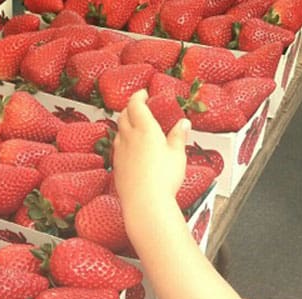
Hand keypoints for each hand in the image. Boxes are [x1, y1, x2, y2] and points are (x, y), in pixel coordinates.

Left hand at [113, 90, 190, 226]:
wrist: (145, 202)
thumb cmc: (163, 179)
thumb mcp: (178, 155)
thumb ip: (179, 136)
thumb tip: (183, 124)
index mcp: (145, 129)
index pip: (136, 104)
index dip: (138, 96)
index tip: (143, 93)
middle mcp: (129, 137)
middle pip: (124, 114)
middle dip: (131, 108)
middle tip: (138, 107)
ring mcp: (120, 152)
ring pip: (119, 130)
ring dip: (125, 124)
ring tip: (133, 126)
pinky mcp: (117, 166)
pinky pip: (117, 147)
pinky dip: (123, 141)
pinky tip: (130, 148)